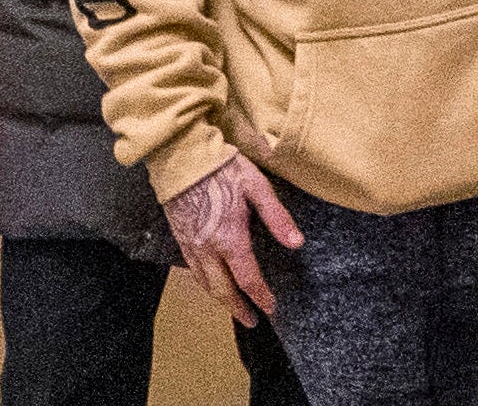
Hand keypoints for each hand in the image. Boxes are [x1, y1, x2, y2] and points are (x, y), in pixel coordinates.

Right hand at [163, 153, 303, 326]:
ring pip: (206, 284)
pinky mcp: (180, 239)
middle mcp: (208, 250)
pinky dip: (205, 284)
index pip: (248, 279)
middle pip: (223, 291)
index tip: (271, 308)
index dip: (261, 297)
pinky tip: (212, 283)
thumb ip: (277, 217)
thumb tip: (297, 243)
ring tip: (234, 307)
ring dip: (221, 300)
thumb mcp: (256, 187)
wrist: (181, 157)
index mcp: (230, 239)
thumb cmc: (221, 168)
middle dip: (238, 309)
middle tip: (252, 321)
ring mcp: (191, 246)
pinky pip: (193, 271)